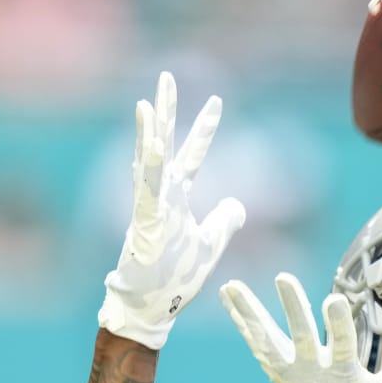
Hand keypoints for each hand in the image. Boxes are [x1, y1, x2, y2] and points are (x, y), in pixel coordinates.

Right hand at [98, 71, 246, 349]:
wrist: (153, 307)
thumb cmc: (175, 277)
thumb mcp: (210, 243)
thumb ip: (224, 221)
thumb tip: (237, 203)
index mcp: (177, 198)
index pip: (193, 154)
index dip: (204, 127)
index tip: (216, 99)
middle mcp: (161, 195)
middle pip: (165, 143)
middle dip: (167, 110)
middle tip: (167, 76)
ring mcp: (149, 207)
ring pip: (148, 161)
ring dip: (149, 132)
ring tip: (147, 101)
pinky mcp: (144, 224)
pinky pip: (145, 191)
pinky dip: (148, 168)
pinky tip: (149, 144)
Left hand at [220, 273, 381, 382]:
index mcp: (343, 378)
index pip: (342, 347)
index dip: (337, 324)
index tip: (333, 299)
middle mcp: (311, 376)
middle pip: (300, 338)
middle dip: (294, 309)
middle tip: (284, 278)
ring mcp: (290, 376)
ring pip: (267, 340)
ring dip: (250, 312)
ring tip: (231, 285)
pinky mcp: (278, 375)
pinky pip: (258, 345)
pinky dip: (244, 324)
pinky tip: (231, 300)